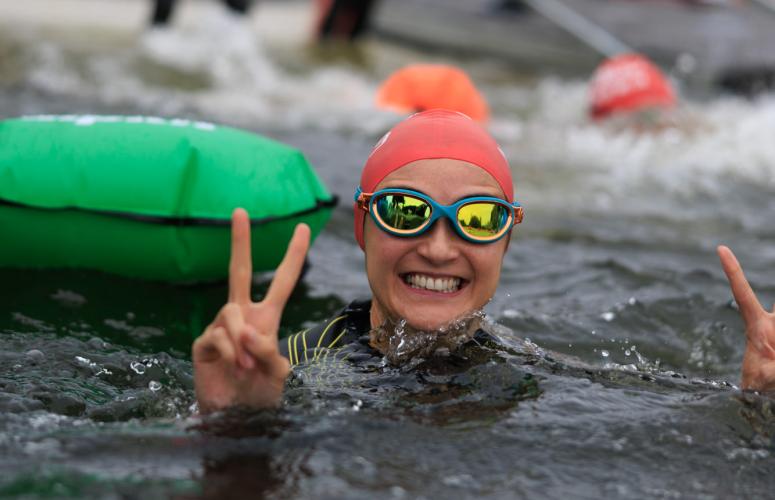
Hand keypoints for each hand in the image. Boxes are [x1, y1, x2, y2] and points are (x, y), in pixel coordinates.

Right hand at [193, 208, 310, 412]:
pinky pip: (218, 335)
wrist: (235, 417)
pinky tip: (235, 367)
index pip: (281, 281)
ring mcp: (220, 327)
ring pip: (231, 312)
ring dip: (243, 341)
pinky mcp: (203, 342)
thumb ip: (268, 351)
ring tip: (247, 368)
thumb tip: (245, 331)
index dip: (292, 256)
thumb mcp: (276, 374)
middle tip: (239, 211)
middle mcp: (242, 316)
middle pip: (239, 271)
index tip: (302, 228)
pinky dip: (231, 352)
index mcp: (266, 318)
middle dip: (239, 241)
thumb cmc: (259, 394)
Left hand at [718, 245, 774, 391]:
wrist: (766, 393)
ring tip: (771, 346)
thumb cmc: (758, 384)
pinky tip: (774, 351)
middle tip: (738, 271)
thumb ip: (774, 371)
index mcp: (756, 326)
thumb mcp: (763, 379)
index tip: (721, 249)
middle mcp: (772, 322)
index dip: (733, 271)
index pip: (742, 293)